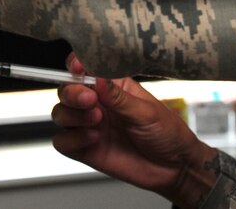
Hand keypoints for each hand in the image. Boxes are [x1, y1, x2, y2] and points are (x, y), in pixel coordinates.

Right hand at [51, 53, 218, 205]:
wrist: (174, 169)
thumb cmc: (167, 133)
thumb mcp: (146, 111)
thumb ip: (118, 97)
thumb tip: (98, 78)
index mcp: (111, 86)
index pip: (83, 69)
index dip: (75, 66)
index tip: (79, 68)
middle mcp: (96, 104)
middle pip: (66, 90)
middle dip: (72, 93)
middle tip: (90, 99)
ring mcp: (89, 126)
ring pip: (60, 114)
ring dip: (72, 115)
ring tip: (97, 120)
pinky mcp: (85, 149)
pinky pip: (62, 142)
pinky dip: (72, 139)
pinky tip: (93, 139)